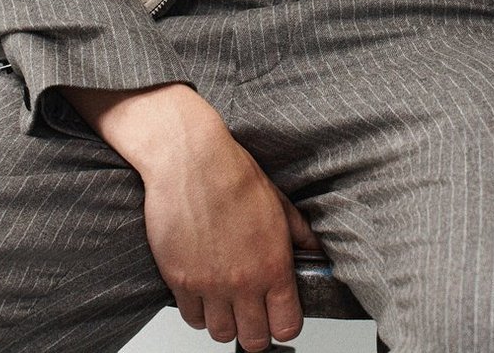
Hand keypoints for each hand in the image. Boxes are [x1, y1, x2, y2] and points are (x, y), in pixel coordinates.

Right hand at [62, 82, 321, 350]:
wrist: (190, 158)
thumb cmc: (232, 174)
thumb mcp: (278, 202)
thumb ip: (299, 234)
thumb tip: (313, 251)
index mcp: (273, 265)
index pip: (287, 326)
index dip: (284, 324)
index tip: (279, 315)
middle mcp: (243, 282)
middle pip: (254, 340)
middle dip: (255, 330)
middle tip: (251, 312)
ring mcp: (210, 284)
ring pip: (220, 333)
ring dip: (225, 320)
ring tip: (225, 299)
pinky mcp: (180, 279)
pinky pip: (191, 316)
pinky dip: (197, 309)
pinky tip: (203, 288)